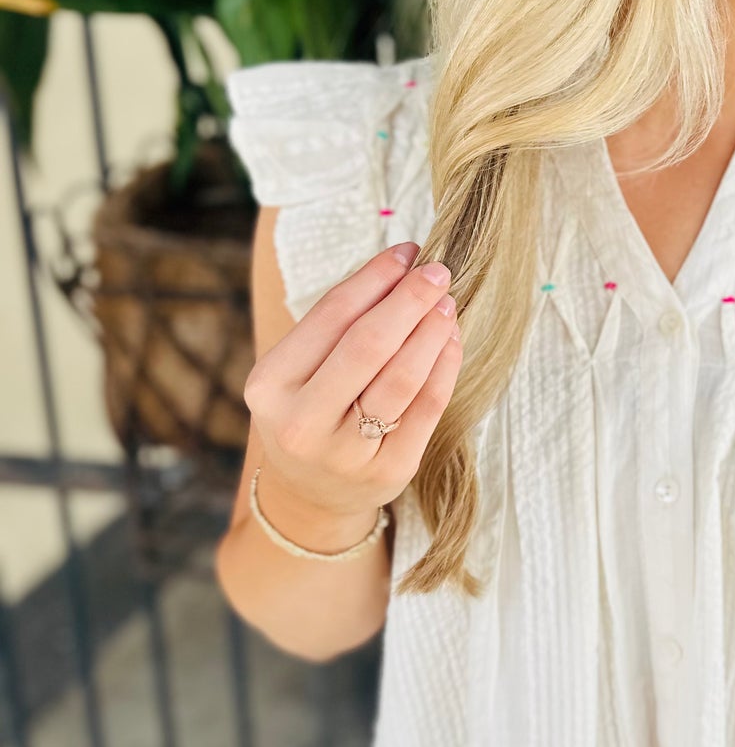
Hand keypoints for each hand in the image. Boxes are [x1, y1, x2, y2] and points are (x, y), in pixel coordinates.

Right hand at [243, 240, 463, 527]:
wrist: (312, 494)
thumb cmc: (310, 412)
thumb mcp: (301, 370)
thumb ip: (340, 324)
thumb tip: (403, 266)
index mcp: (270, 386)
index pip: (330, 316)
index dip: (374, 278)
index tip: (406, 252)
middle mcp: (302, 422)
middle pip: (368, 345)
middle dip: (408, 300)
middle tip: (437, 271)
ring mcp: (346, 453)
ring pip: (401, 378)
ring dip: (431, 332)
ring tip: (447, 304)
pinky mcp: (389, 471)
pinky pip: (426, 409)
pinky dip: (445, 367)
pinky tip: (451, 340)